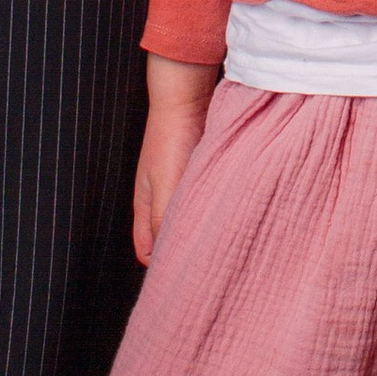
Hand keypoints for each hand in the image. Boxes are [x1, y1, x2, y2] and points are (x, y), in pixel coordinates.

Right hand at [133, 56, 219, 261]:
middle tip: (209, 264)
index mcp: (145, 208)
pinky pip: (208, 202)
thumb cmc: (170, 140)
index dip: (162, 266)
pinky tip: (231, 214)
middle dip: (185, 252)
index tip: (184, 277)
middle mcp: (162, 201)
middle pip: (170, 239)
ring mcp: (182, 187)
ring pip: (191, 221)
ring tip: (223, 243)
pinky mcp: (203, 175)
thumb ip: (163, 221)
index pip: (148, 251)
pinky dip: (216, 210)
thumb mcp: (165, 186)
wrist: (188, 98)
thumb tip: (165, 257)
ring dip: (203, 231)